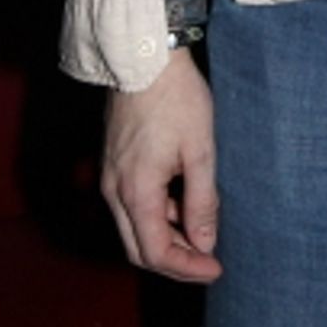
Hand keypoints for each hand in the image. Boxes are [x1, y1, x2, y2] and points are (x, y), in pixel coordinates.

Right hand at [101, 51, 221, 283]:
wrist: (145, 57)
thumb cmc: (177, 99)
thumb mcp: (200, 150)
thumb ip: (202, 201)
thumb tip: (205, 244)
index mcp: (136, 192)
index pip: (155, 253)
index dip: (187, 268)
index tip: (216, 269)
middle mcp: (114, 191)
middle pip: (139, 248)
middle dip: (175, 261)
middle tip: (209, 262)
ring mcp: (110, 177)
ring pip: (134, 227)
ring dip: (167, 237)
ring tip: (205, 229)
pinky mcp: (114, 164)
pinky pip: (131, 205)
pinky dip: (158, 214)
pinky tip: (185, 202)